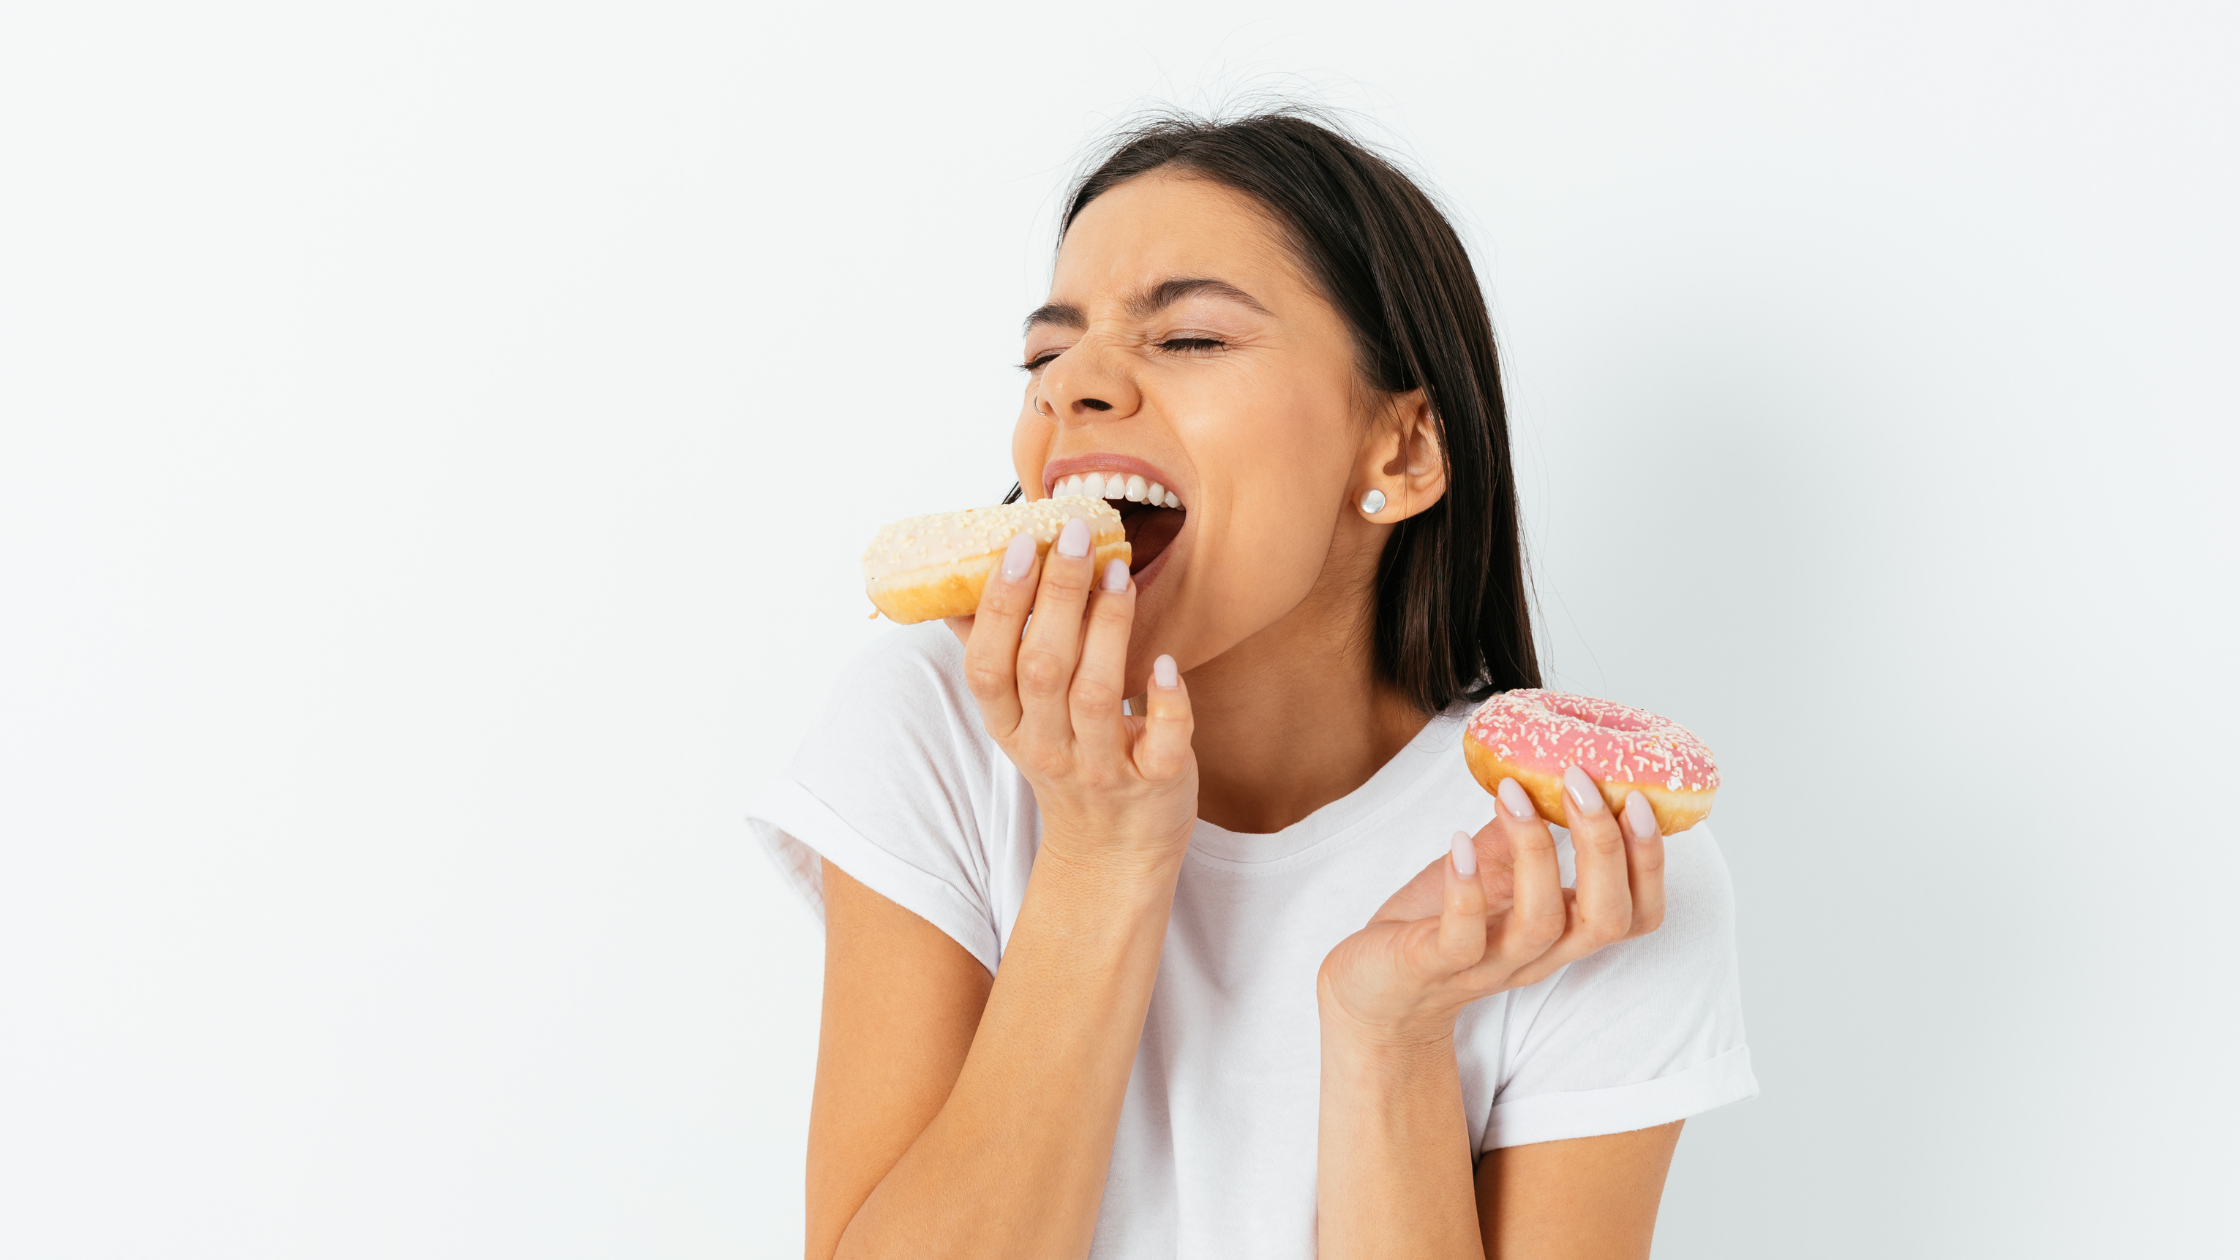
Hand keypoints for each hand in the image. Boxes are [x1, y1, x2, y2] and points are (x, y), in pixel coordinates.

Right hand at [945, 519, 1197, 870]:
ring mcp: (1102, 767)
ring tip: (1119, 573)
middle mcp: (1049, 748)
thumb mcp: (1017, 720)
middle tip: (1075, 535)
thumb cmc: (1068, 763)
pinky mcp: (1155, 781)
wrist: (1113, 854)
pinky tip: (1167, 663)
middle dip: (1056, 596)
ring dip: (1107, 629)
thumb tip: (951, 590)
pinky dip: (1165, 703)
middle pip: (1042, 669)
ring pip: (1097, 695)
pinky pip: (1161, 742)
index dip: (999, 605)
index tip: (1020, 545)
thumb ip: (993, 656)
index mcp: (1009, 726)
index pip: (988, 665)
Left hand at [1316, 766, 1666, 1046]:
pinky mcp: (1435, 967)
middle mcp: (1538, 954)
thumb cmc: (1437, 925)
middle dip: (1605, 847)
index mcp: (1562, 932)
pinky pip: (1462, 937)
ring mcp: (1489, 965)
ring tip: (1513, 794)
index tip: (1639, 799)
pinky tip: (1460, 841)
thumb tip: (1543, 767)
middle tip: (1581, 781)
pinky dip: (1466, 888)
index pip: (1638, 915)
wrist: (1374, 989)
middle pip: (1607, 919)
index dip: (1650, 863)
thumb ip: (1520, 832)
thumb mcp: (1489, 871)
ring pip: (1541, 922)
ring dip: (1535, 850)